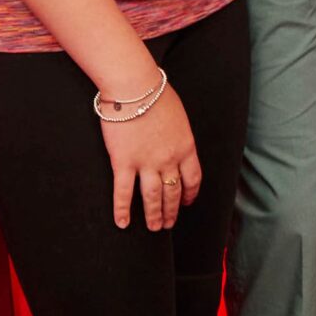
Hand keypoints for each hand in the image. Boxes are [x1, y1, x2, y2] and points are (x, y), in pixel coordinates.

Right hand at [101, 84, 201, 230]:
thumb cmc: (156, 94)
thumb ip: (179, 134)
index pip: (193, 178)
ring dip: (153, 215)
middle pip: (173, 191)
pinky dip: (122, 210)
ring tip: (154, 228)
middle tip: (168, 224)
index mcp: (186, 147)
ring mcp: (146, 163)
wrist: (135, 87)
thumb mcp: (179, 116)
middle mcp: (169, 159)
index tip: (187, 202)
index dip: (190, 193)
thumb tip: (176, 141)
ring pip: (152, 197)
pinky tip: (122, 223)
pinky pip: (123, 192)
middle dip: (172, 210)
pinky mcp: (123, 162)